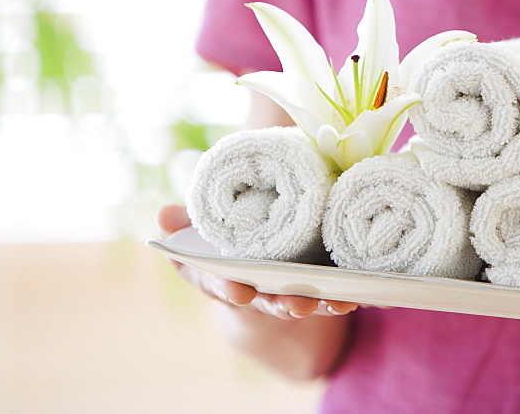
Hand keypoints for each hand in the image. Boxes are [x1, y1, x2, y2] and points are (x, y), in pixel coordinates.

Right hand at [157, 204, 360, 319]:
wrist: (248, 257)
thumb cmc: (221, 239)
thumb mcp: (198, 230)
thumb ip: (183, 224)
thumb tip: (163, 215)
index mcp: (219, 276)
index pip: (219, 284)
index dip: (229, 288)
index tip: (240, 291)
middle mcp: (251, 290)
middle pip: (266, 302)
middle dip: (282, 305)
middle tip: (296, 305)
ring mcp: (280, 291)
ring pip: (299, 302)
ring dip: (317, 304)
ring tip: (334, 303)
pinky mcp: (308, 286)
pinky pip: (324, 295)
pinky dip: (339, 298)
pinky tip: (355, 296)